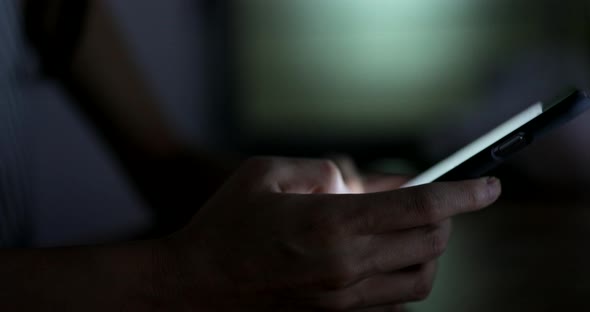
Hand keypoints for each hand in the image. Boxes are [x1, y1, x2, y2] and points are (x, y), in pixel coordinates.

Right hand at [158, 157, 501, 310]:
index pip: (417, 206)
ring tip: (411, 232)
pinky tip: (385, 260)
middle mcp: (344, 266)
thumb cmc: (224, 224)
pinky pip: (394, 304)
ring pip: (420, 280)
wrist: (194, 288)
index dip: (461, 194)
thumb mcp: (267, 174)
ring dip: (428, 251)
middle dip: (444, 217)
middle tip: (434, 202)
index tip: (489, 187)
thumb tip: (367, 182)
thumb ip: (323, 170)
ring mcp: (343, 301)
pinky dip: (404, 278)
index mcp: (328, 222)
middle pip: (428, 243)